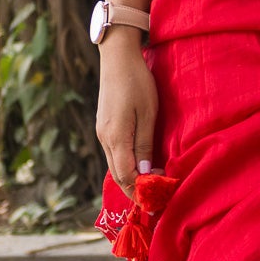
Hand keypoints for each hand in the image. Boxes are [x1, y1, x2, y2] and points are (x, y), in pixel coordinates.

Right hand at [96, 47, 159, 200]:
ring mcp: (102, 133)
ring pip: (115, 166)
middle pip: (118, 175)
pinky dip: (125, 165)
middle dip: (135, 191)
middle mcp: (105, 139)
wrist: (118, 57)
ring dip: (130, 179)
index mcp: (116, 137)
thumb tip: (143, 174)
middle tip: (155, 202)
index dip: (140, 192)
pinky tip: (139, 166)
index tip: (157, 202)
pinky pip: (114, 154)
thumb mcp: (147, 114)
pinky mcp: (104, 126)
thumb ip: (144, 145)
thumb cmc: (137, 82)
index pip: (126, 176)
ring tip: (150, 186)